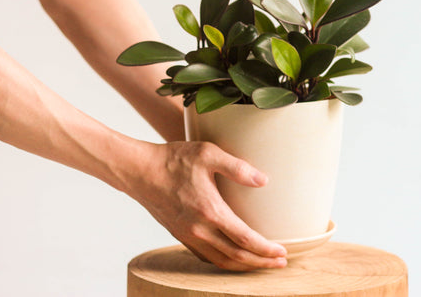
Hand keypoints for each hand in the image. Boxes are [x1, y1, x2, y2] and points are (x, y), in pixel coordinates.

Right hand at [123, 141, 287, 270]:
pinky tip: (232, 258)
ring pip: (221, 261)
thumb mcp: (208, 154)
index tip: (281, 252)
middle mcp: (199, 229)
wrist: (139, 171)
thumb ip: (237, 167)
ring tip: (262, 264)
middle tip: (281, 263)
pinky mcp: (179, 235)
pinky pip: (205, 257)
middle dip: (261, 262)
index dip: (266, 249)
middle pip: (236, 256)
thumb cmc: (173, 159)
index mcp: (210, 211)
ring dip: (244, 266)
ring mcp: (188, 235)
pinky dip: (223, 262)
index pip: (245, 239)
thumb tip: (263, 180)